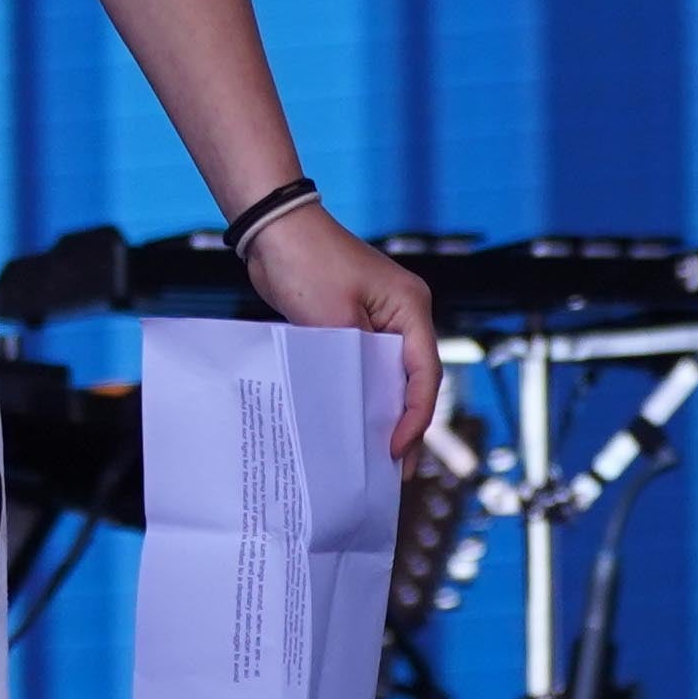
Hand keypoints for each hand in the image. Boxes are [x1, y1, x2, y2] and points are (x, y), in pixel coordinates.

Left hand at [240, 205, 440, 463]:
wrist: (273, 227)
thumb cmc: (306, 262)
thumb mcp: (332, 317)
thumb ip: (352, 361)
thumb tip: (361, 404)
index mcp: (411, 308)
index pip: (424, 374)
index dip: (414, 417)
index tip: (395, 449)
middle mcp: (404, 314)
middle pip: (412, 379)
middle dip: (404, 424)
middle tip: (394, 470)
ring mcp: (380, 318)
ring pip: (388, 375)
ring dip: (381, 411)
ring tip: (373, 457)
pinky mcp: (355, 321)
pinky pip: (364, 365)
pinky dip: (359, 391)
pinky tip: (348, 420)